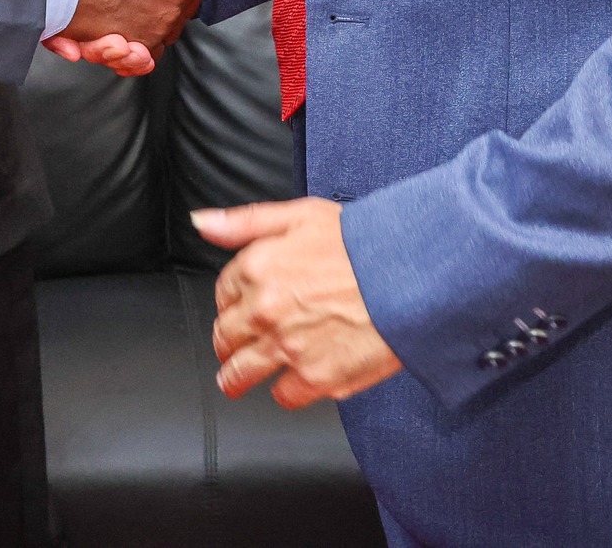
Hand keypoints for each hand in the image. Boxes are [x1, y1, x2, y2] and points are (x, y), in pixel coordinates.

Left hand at [198, 198, 401, 408]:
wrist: (409, 275)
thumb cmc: (362, 242)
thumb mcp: (299, 215)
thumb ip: (244, 222)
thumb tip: (202, 223)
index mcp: (257, 267)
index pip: (223, 293)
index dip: (231, 301)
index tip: (238, 307)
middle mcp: (265, 310)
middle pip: (226, 336)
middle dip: (227, 341)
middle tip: (232, 347)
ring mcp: (288, 347)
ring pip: (241, 373)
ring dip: (235, 378)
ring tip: (235, 381)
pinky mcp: (316, 378)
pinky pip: (283, 396)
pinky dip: (284, 391)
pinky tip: (288, 384)